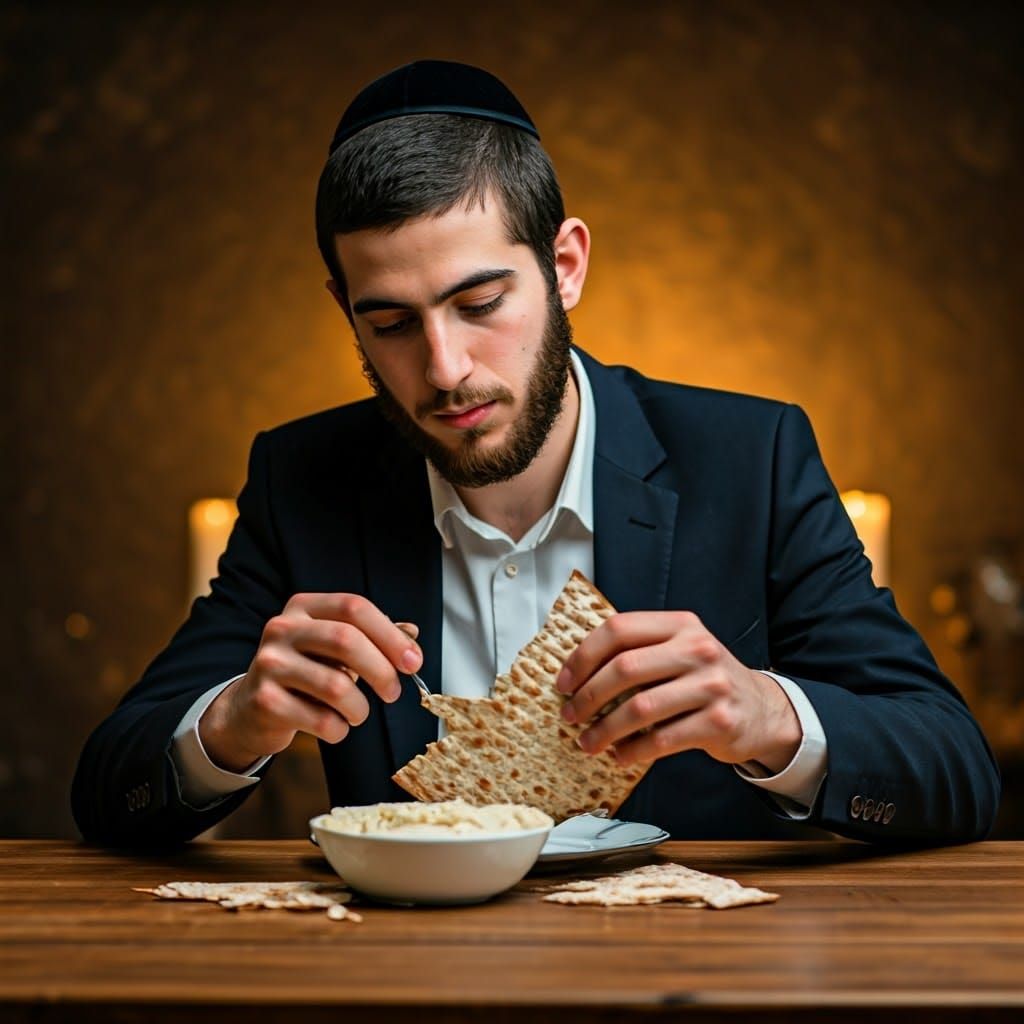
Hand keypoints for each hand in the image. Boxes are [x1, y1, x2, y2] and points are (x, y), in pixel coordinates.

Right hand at [199, 593, 421, 772]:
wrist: (248, 710)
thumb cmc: (303, 674)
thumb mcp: (332, 649)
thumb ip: (371, 638)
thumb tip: (411, 635)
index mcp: (303, 607)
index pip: (354, 608)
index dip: (390, 635)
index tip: (413, 662)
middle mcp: (282, 628)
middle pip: (346, 640)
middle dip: (381, 671)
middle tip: (393, 692)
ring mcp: (269, 664)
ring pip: (336, 685)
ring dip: (360, 708)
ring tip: (358, 714)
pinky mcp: (264, 701)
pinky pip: (320, 719)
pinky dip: (339, 729)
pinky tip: (334, 727)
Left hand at [556, 611, 800, 772]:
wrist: (762, 710)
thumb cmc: (705, 679)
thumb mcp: (679, 650)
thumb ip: (638, 650)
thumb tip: (576, 673)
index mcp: (680, 625)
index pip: (619, 629)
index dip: (584, 656)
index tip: (565, 682)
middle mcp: (697, 649)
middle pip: (625, 668)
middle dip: (588, 695)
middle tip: (570, 714)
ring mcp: (711, 685)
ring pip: (640, 708)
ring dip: (604, 730)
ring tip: (588, 742)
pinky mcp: (719, 722)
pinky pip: (662, 740)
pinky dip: (633, 751)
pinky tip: (620, 756)